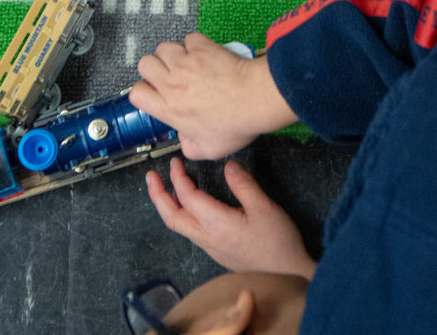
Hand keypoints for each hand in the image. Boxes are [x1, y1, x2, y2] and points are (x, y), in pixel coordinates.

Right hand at [130, 36, 297, 159]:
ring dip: (172, 54)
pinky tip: (203, 54)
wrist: (255, 98)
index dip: (143, 92)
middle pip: (145, 63)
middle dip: (154, 68)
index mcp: (169, 108)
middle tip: (169, 75)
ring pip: (163, 47)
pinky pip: (189, 38)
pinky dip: (194, 44)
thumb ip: (189, 146)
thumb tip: (185, 139)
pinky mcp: (202, 47)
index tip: (154, 94)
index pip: (137, 93)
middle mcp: (172, 82)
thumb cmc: (235, 123)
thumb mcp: (207, 149)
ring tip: (185, 63)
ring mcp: (186, 61)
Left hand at [146, 157, 317, 277]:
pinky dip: (182, 213)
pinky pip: (190, 231)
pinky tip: (189, 204)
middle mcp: (208, 237)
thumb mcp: (265, 207)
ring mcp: (210, 247)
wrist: (285, 273)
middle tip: (151, 177)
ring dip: (168, 205)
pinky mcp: (216, 251)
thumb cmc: (276, 240)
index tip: (175, 162)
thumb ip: (244, 185)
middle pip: (173, 218)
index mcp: (217, 224)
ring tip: (165, 187)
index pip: (188, 199)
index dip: (178, 179)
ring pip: (180, 226)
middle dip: (158, 196)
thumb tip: (227, 165)